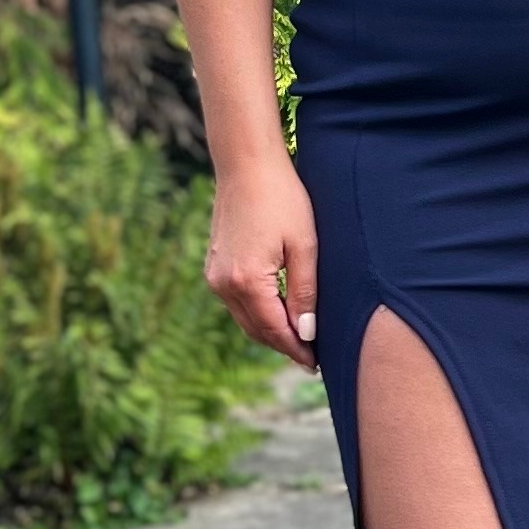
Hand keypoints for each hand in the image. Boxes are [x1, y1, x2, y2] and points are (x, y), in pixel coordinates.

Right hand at [204, 151, 319, 369]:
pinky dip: (257, 313)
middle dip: (283, 345)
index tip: (315, 364)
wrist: (246, 165)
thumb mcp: (304, 245)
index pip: (275, 330)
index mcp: (247, 282)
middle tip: (310, 358)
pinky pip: (237, 302)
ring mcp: (214, 276)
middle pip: (257, 330)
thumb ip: (305, 292)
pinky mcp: (213, 267)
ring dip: (270, 331)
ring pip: (245, 319)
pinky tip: (277, 313)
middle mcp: (223, 285)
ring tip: (298, 340)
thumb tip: (307, 332)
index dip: (297, 349)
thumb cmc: (282, 199)